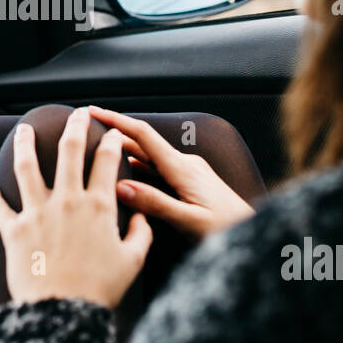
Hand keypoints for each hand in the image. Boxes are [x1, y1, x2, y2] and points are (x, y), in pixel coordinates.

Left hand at [0, 108, 152, 309]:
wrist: (62, 313)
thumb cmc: (99, 289)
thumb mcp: (132, 262)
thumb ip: (140, 234)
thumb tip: (141, 217)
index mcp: (98, 206)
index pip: (106, 162)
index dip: (110, 142)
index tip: (111, 133)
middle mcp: (66, 201)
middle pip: (67, 151)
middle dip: (73, 127)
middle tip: (75, 114)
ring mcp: (37, 213)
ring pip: (27, 167)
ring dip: (24, 144)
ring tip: (23, 130)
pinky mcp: (14, 231)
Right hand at [88, 106, 255, 239]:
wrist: (255, 230)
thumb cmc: (228, 228)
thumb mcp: (190, 221)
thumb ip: (156, 204)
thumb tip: (122, 188)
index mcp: (182, 168)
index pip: (143, 135)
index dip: (116, 121)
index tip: (93, 112)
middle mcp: (185, 163)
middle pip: (143, 142)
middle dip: (115, 135)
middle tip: (87, 133)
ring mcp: (189, 170)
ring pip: (150, 156)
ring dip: (126, 152)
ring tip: (99, 154)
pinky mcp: (192, 179)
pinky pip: (159, 167)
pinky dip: (139, 166)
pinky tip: (127, 175)